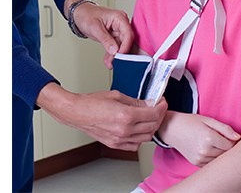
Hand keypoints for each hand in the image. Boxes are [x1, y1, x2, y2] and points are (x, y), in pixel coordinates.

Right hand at [37, 83, 167, 150]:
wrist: (77, 113)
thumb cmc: (93, 102)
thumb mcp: (117, 95)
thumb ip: (136, 101)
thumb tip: (149, 103)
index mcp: (126, 115)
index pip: (153, 114)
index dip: (161, 106)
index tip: (162, 101)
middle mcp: (124, 130)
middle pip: (152, 126)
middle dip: (159, 116)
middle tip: (158, 107)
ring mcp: (120, 140)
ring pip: (146, 138)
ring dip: (151, 127)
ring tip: (149, 117)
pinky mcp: (115, 145)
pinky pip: (135, 145)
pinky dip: (141, 137)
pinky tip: (138, 128)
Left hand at [64, 0, 133, 67]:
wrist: (80, 14)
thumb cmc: (86, 15)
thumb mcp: (94, 27)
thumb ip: (105, 39)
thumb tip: (114, 50)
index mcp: (119, 17)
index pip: (128, 34)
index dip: (125, 46)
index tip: (120, 56)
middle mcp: (121, 24)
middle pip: (126, 41)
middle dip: (120, 53)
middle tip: (114, 62)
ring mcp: (118, 30)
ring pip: (121, 46)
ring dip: (115, 56)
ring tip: (109, 63)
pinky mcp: (114, 36)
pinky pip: (115, 47)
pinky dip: (112, 54)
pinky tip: (108, 60)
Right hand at [158, 112, 240, 166]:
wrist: (172, 128)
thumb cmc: (190, 121)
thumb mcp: (208, 120)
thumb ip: (224, 128)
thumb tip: (238, 138)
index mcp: (208, 137)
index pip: (230, 145)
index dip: (232, 140)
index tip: (228, 136)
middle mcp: (204, 150)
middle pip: (225, 154)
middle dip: (226, 147)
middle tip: (221, 138)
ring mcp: (200, 158)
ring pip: (219, 160)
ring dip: (220, 153)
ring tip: (213, 143)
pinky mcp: (196, 163)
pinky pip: (211, 164)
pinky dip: (213, 158)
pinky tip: (207, 149)